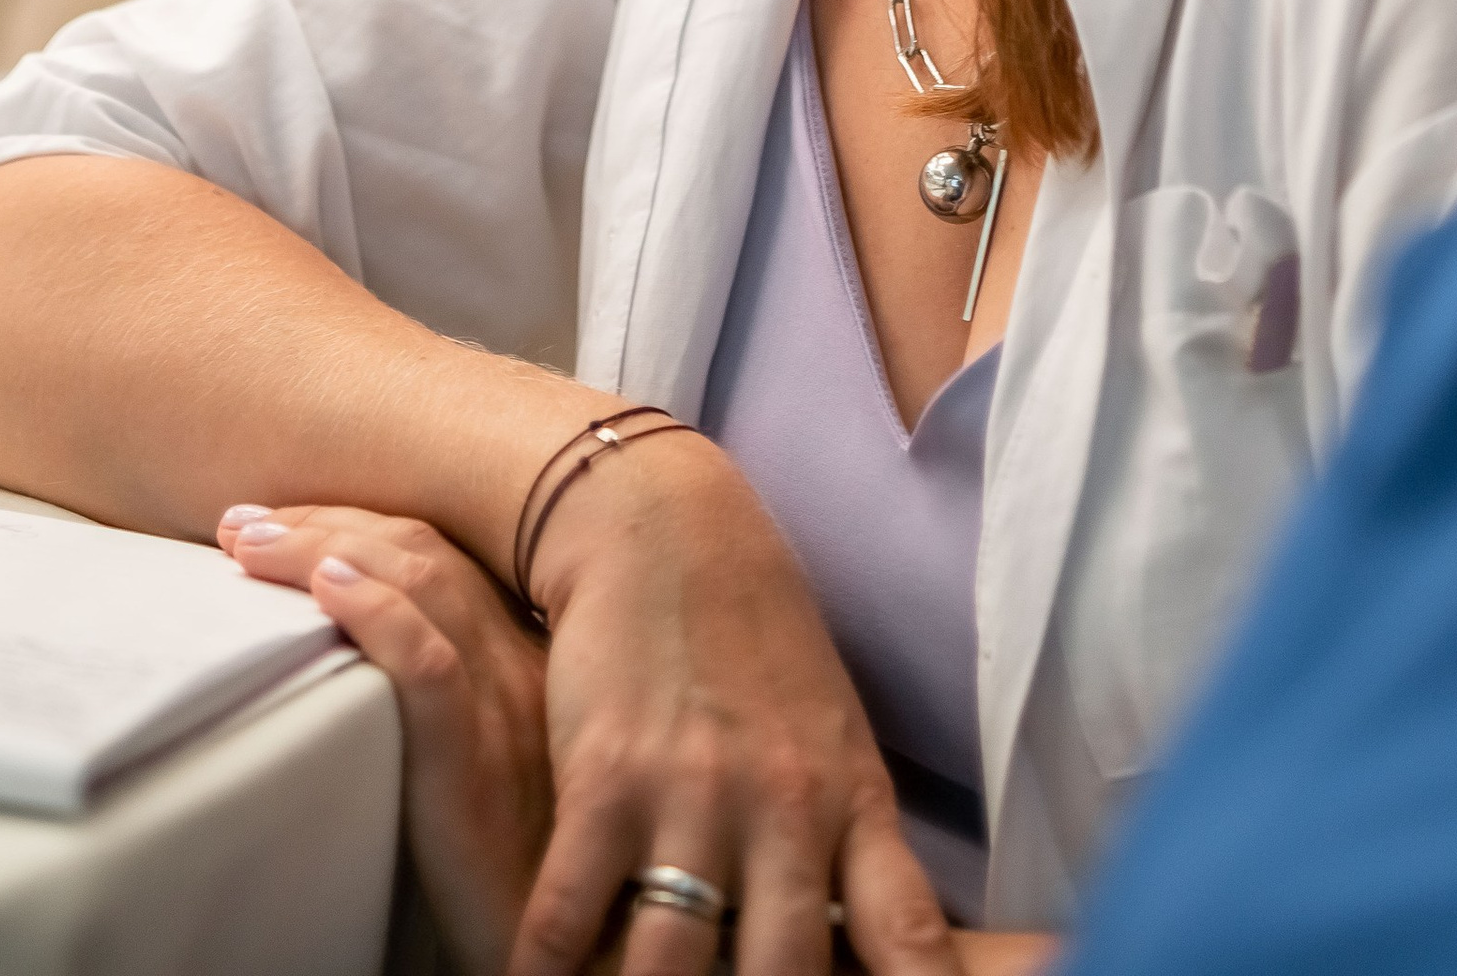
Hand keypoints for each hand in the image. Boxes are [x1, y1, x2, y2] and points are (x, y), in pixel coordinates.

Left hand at [222, 503, 552, 975]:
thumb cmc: (524, 872)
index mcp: (526, 662)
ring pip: (418, 587)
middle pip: (424, 554)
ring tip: (250, 543)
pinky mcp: (477, 767)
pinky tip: (325, 587)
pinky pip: (426, 667)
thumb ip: (455, 709)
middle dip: (327, 523)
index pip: (442, 557)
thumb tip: (368, 656)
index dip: (361, 527)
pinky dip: (376, 614)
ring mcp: (503, 711)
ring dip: (324, 549)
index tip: (290, 521)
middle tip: (245, 520)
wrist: (576, 951)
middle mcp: (521, 667)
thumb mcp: (496, 767)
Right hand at [520, 438, 953, 975]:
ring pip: (671, 966)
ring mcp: (694, 794)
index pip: (910, 937)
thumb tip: (872, 959)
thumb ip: (847, 849)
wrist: (666, 525)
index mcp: (851, 804)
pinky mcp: (605, 778)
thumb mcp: (831, 740)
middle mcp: (784, 809)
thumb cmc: (754, 645)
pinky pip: (568, 913)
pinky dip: (545, 968)